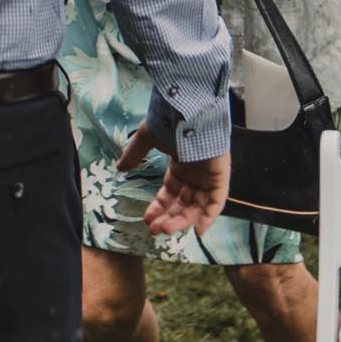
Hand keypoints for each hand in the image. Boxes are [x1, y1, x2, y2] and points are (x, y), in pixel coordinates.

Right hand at [119, 122, 229, 236]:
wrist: (190, 110)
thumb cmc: (169, 121)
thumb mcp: (147, 138)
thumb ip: (135, 153)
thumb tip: (120, 167)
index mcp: (180, 164)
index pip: (170, 192)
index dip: (159, 207)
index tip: (148, 219)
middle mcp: (195, 173)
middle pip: (182, 203)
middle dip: (168, 217)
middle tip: (155, 230)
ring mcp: (208, 175)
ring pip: (196, 206)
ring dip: (182, 220)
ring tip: (165, 229)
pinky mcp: (220, 176)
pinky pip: (216, 203)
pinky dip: (208, 217)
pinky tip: (196, 230)